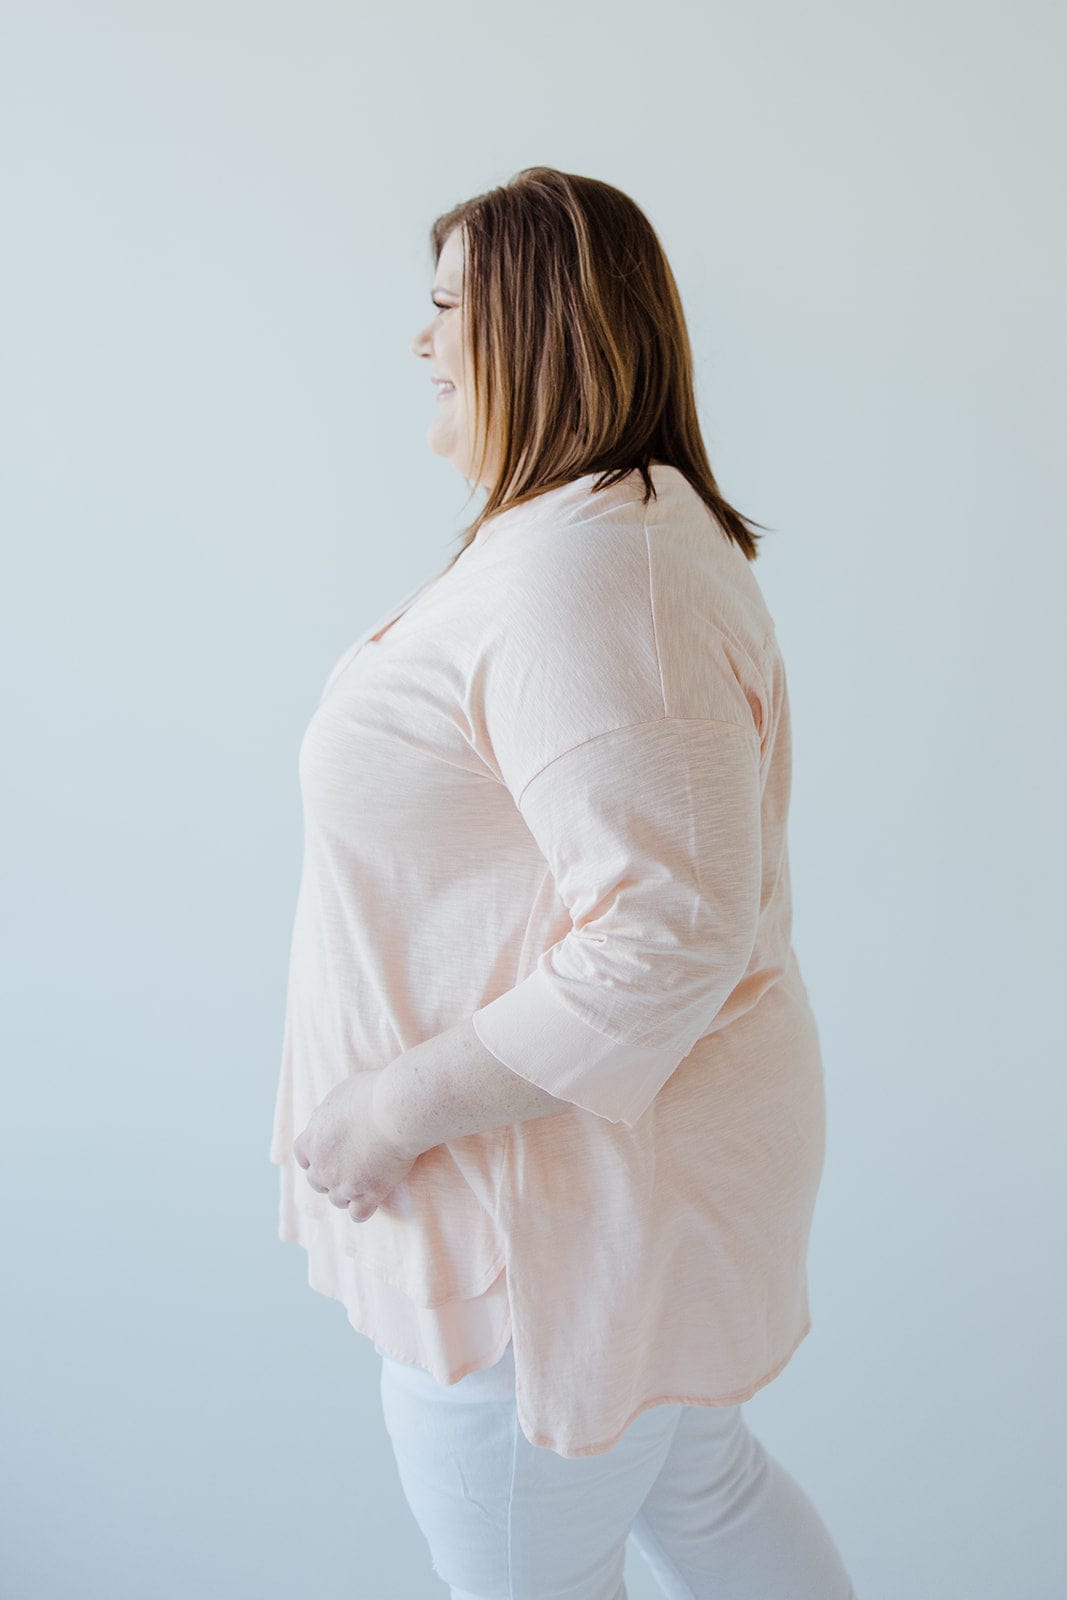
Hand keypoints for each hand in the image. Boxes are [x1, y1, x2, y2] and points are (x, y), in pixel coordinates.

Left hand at [292, 1071, 421, 1223]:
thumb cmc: (372, 1094)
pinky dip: (364, 1208)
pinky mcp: (368, 1195)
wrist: (395, 1110)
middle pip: (317, 1182)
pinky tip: (375, 1197)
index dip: (316, 1156)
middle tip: (351, 1166)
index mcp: (311, 1140)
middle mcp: (322, 1166)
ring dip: (348, 1193)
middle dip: (330, 1176)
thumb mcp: (339, 1095)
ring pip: (337, 1200)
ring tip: (366, 1180)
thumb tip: (325, 1119)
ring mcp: (344, 1184)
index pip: (303, 1156)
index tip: (330, 1152)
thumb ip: (327, 1114)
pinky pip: (359, 1214)